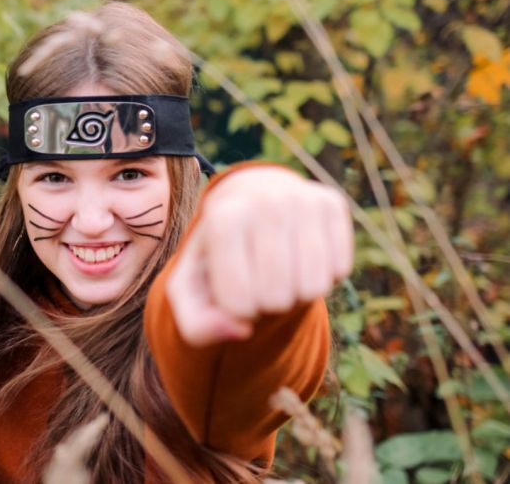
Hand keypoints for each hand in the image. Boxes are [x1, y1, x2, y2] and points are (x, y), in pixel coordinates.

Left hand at [166, 166, 352, 345]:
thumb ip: (197, 324)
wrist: (248, 203)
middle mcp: (264, 202)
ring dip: (295, 294)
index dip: (238, 311)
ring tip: (277, 270)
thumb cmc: (215, 255)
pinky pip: (338, 271)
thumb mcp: (190, 291)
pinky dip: (320, 277)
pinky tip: (300, 256)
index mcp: (222, 219)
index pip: (240, 303)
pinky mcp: (332, 202)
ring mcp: (302, 198)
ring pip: (313, 289)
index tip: (230, 287)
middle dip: (266, 304)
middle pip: (277, 299)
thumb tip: (241, 331)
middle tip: (256, 279)